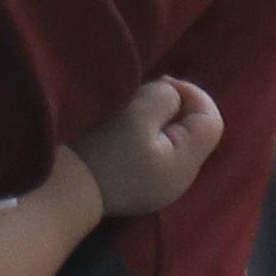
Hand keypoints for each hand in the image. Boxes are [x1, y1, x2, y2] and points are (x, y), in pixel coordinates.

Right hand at [73, 78, 223, 217]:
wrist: (64, 191)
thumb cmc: (102, 149)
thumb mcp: (137, 112)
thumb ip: (165, 97)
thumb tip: (171, 97)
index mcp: (186, 162)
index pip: (211, 119)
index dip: (191, 93)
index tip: (160, 83)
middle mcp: (180, 180)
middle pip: (193, 132)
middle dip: (173, 107)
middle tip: (141, 96)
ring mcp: (159, 189)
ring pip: (172, 144)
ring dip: (157, 123)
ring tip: (128, 113)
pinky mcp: (139, 191)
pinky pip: (155, 157)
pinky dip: (145, 139)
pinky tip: (121, 136)